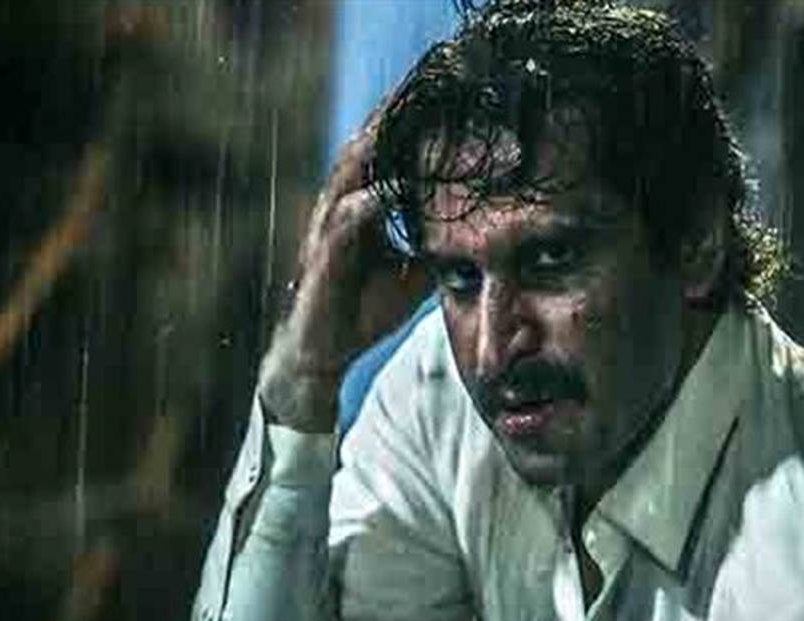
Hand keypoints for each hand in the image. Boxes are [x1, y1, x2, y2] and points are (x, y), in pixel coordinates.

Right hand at [258, 106, 428, 431]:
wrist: (324, 352)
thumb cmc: (363, 308)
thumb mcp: (414, 271)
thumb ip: (437, 246)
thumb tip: (479, 237)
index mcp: (365, 203)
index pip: (392, 151)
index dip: (419, 125)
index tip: (453, 100)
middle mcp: (346, 204)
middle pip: (374, 145)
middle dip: (402, 114)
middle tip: (434, 85)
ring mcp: (332, 225)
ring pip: (357, 169)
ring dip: (386, 142)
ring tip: (413, 114)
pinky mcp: (326, 253)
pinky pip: (348, 217)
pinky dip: (373, 199)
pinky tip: (395, 186)